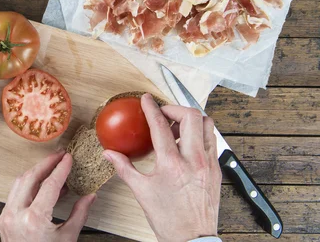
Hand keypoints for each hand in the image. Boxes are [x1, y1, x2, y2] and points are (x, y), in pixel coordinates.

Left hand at [0, 151, 96, 241]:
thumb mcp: (68, 238)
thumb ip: (79, 214)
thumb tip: (90, 195)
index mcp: (34, 219)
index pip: (49, 185)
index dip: (60, 169)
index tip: (68, 158)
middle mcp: (16, 215)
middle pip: (30, 178)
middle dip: (46, 164)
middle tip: (60, 156)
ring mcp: (6, 217)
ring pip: (19, 183)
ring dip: (36, 172)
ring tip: (52, 166)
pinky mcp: (3, 220)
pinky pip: (15, 194)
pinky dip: (28, 185)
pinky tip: (42, 184)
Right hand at [103, 94, 221, 241]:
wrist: (192, 238)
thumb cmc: (168, 219)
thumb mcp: (141, 192)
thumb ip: (125, 168)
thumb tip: (110, 154)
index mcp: (171, 164)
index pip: (161, 125)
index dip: (152, 107)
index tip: (147, 100)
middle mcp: (193, 160)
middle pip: (191, 116)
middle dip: (175, 108)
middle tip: (163, 113)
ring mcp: (208, 163)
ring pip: (207, 125)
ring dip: (192, 119)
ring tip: (178, 126)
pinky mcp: (216, 170)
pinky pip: (212, 141)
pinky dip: (200, 134)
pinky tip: (188, 143)